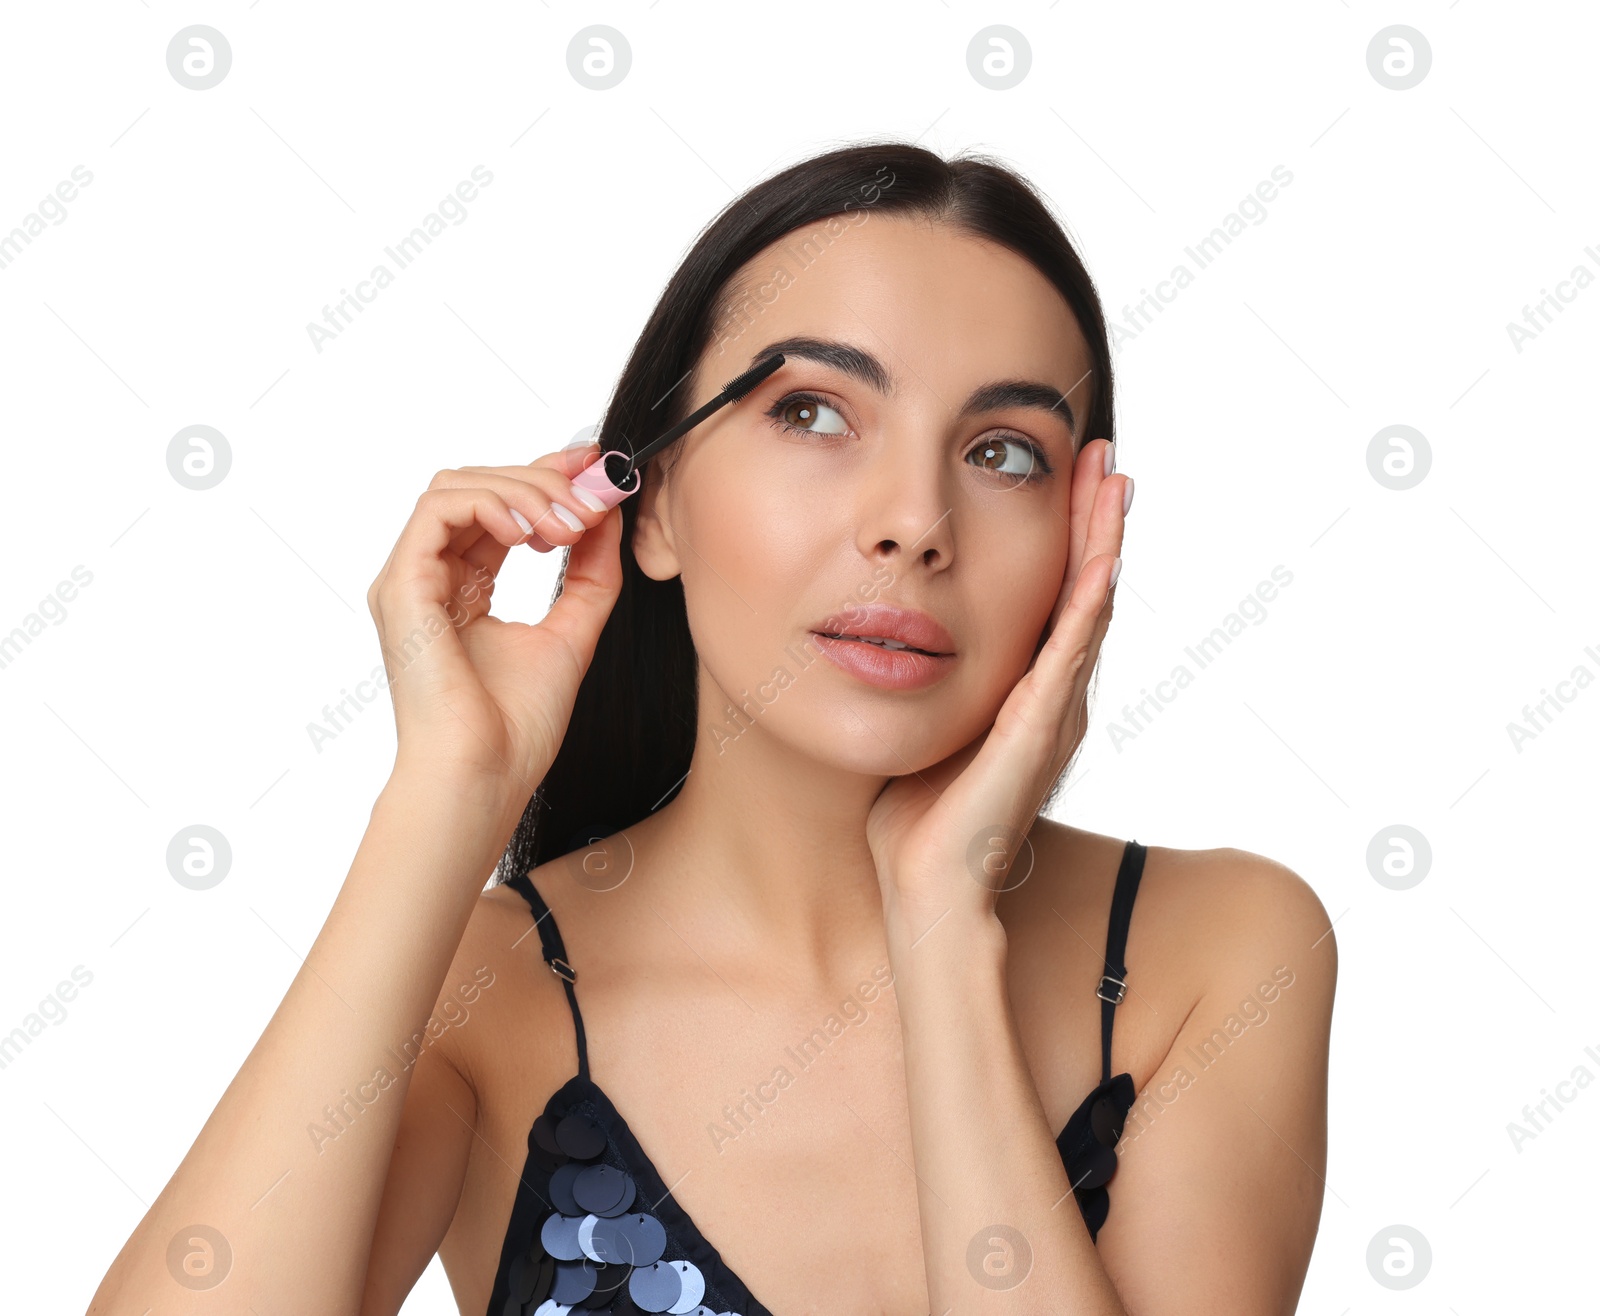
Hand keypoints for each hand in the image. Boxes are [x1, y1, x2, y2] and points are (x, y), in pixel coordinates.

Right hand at [365, 441, 622, 799]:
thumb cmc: (514, 728)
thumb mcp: (572, 633)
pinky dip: (493, 504)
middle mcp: (430, 577)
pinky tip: (535, 532)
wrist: (482, 777)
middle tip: (595, 497)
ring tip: (571, 525)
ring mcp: (410, 580)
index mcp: (463, 589)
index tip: (599, 468)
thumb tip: (608, 514)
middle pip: (479, 486)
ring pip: (459, 486)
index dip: (548, 477)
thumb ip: (590, 574)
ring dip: (524, 491)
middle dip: (544, 480)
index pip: (501, 508)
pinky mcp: (401, 585)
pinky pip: (439, 509)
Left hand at [865, 437, 1129, 917]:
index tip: (1070, 473)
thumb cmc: (915, 817)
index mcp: (1028, 694)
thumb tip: (898, 633)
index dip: (1069, 535)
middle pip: (1086, 589)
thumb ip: (932, 680)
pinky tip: (1101, 560)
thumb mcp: (928, 723)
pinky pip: (1071, 656)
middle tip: (1107, 455)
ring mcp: (1053, 714)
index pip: (1058, 597)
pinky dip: (1088, 604)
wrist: (925, 888)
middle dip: (1096, 520)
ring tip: (1115, 481)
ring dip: (1103, 543)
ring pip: (1090, 609)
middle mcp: (1054, 699)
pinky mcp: (1039, 733)